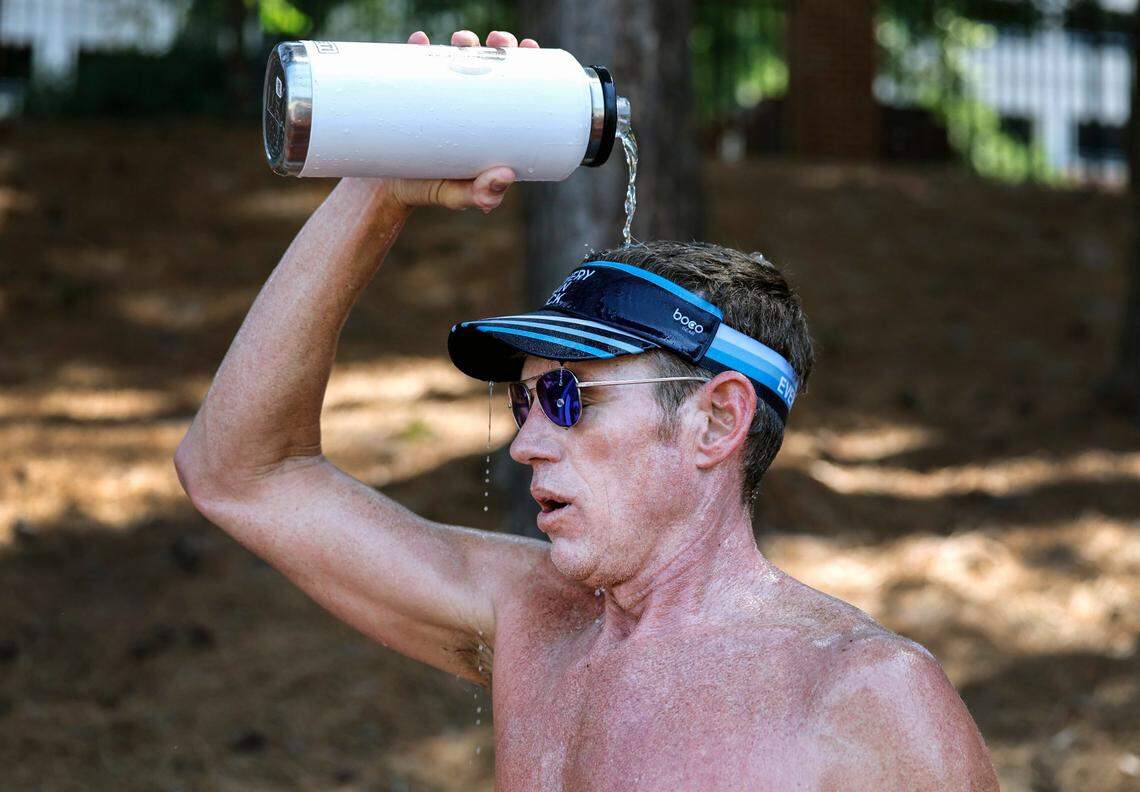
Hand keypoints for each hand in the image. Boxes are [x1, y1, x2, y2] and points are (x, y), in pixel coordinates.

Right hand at [386, 29, 539, 212]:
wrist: (386, 188)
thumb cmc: (432, 190)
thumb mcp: (459, 196)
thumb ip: (483, 194)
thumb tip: (506, 175)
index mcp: (488, 120)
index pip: (513, 83)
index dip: (524, 60)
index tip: (529, 46)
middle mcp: (466, 101)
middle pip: (490, 62)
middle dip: (498, 44)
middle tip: (497, 42)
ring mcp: (438, 93)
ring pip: (457, 55)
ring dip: (465, 40)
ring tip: (462, 42)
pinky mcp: (407, 92)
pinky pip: (412, 63)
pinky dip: (417, 48)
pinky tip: (420, 41)